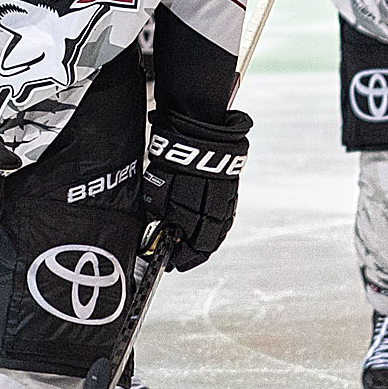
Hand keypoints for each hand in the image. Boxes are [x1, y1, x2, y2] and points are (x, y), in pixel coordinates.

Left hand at [143, 109, 250, 270]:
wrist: (197, 127)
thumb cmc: (172, 155)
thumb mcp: (156, 185)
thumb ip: (158, 211)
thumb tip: (155, 229)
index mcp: (191, 208)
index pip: (188, 244)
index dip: (179, 257)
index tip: (171, 262)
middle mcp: (211, 207)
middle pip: (207, 242)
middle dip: (194, 255)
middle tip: (183, 260)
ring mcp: (225, 198)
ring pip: (220, 230)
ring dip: (207, 243)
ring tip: (195, 250)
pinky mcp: (232, 189)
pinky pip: (227, 216)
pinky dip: (218, 227)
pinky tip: (210, 230)